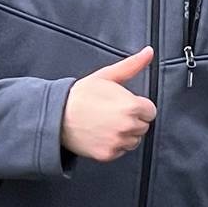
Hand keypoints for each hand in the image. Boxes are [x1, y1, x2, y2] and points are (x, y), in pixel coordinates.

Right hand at [61, 48, 157, 162]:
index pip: (150, 111)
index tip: (124, 105)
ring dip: (125, 134)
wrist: (56, 115)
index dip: (138, 107)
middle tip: (112, 113)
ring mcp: (117, 141)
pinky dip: (114, 145)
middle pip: (143, 126)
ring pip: (134, 141)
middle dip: (132, 120)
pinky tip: (102, 134)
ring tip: (107, 124)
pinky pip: (120, 151)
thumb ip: (132, 65)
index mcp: (132, 106)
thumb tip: (149, 52)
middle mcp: (127, 126)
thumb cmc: (81, 95)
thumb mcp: (107, 76)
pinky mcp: (108, 154)